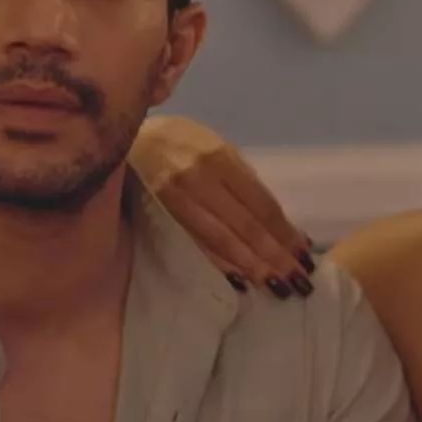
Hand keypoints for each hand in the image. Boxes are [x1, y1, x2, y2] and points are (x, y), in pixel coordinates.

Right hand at [129, 115, 315, 298]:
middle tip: (298, 281)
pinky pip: (193, 245)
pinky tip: (239, 280)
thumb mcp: (214, 149)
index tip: (305, 255)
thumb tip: (279, 224)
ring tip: (275, 285)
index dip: (284, 232)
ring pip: (220, 239)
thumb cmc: (178, 146)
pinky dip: (218, 264)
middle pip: (245, 224)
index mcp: (219, 158)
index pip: (260, 203)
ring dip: (251, 265)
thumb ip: (242, 182)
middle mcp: (197, 177)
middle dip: (275, 255)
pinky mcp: (154, 216)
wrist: (116, 137)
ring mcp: (173, 198)